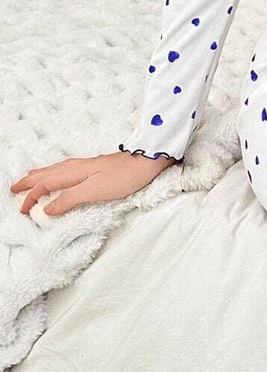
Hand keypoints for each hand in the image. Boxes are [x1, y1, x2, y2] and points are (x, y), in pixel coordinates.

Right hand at [9, 150, 176, 216]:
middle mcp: (76, 166)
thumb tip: (47, 208)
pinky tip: (59, 173)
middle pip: (46, 174)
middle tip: (13, 189)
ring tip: (29, 178)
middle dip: (29, 182)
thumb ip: (70, 199)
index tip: (22, 209)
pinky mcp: (95, 166)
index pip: (45, 185)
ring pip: (54, 170)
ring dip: (39, 175)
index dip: (32, 198)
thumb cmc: (124, 177)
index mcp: (73, 173)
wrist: (147, 162)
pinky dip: (54, 172)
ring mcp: (86, 165)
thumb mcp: (94, 191)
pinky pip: (65, 169)